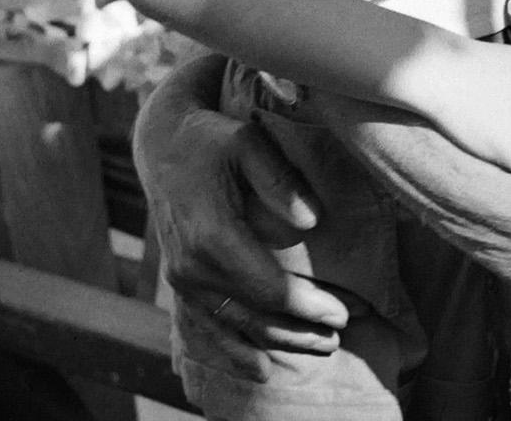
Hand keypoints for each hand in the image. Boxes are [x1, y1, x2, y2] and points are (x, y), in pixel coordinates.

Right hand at [135, 60, 348, 375]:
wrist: (164, 146)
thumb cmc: (214, 140)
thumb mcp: (249, 142)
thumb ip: (279, 179)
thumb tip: (310, 220)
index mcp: (212, 237)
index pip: (270, 289)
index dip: (309, 307)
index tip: (345, 311)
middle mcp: (193, 268)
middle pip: (256, 316)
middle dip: (303, 330)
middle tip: (344, 333)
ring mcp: (183, 281)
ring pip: (237, 327)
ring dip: (281, 342)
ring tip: (323, 346)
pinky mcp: (181, 285)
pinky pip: (210, 328)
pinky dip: (237, 351)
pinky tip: (263, 369)